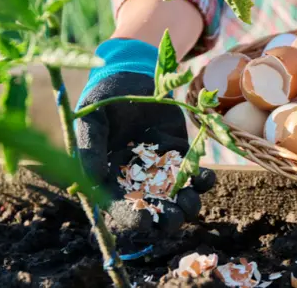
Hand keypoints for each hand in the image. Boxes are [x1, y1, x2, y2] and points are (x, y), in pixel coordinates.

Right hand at [75, 38, 215, 232]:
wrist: (131, 74)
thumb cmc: (103, 98)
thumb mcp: (91, 120)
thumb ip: (90, 148)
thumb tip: (92, 179)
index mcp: (112, 178)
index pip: (122, 209)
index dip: (134, 220)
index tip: (147, 223)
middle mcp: (139, 179)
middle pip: (155, 210)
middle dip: (167, 218)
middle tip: (176, 214)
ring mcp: (162, 167)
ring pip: (178, 196)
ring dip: (189, 203)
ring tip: (191, 198)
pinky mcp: (181, 153)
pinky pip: (195, 173)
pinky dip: (203, 180)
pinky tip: (206, 176)